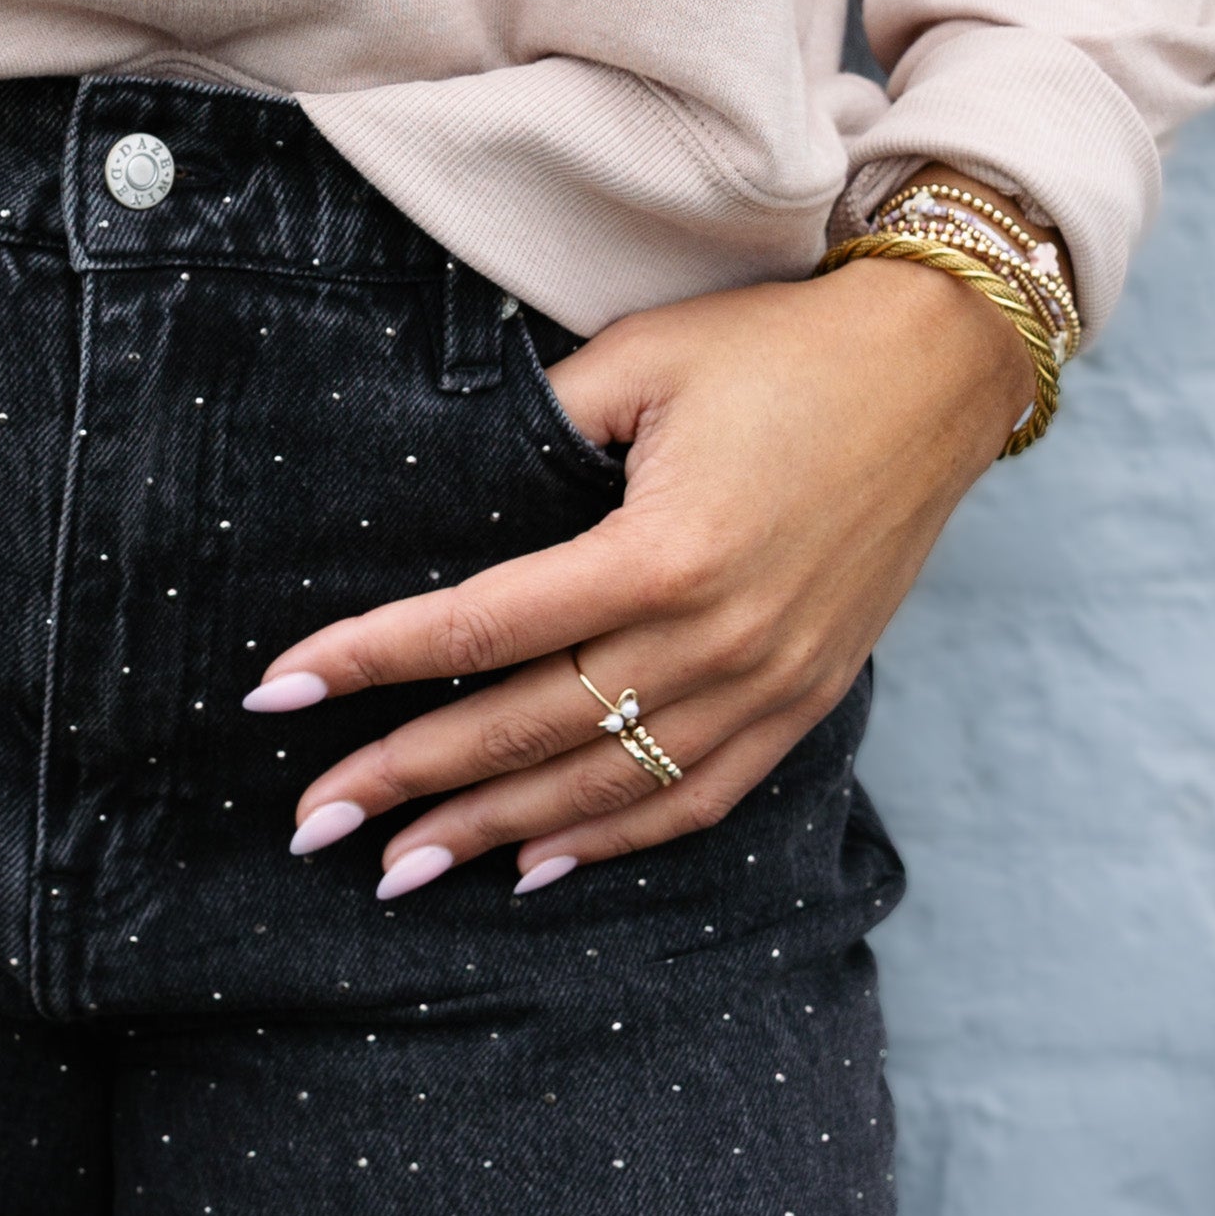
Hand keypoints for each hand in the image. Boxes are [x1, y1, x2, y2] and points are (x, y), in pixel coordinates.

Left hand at [245, 255, 1034, 893]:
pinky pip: (695, 798)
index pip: (477, 630)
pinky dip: (610, 841)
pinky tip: (534, 867)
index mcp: (660, 552)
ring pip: (603, 786)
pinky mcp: (806, 700)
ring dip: (492, 833)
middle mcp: (715, 639)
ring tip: (398, 868)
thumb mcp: (640, 360)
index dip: (367, 662)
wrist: (939, 369)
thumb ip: (533, 427)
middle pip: (526, 731)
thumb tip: (429, 489)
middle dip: (405, 783)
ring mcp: (768, 683)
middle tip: (310, 823)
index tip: (275, 692)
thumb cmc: (779, 348)